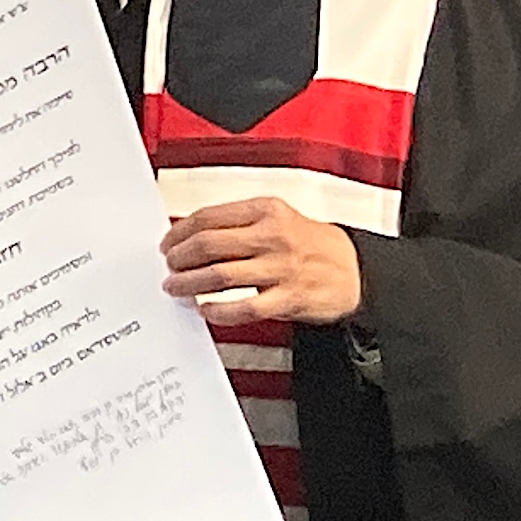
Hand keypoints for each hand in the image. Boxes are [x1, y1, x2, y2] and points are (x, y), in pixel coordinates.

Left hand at [158, 197, 362, 326]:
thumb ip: (237, 222)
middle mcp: (272, 236)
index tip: (168, 243)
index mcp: (266, 210)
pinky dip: (219, 310)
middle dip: (180, 258)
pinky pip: (245, 307)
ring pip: (221, 275)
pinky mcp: (288, 298)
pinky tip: (206, 309)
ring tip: (176, 287)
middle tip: (169, 266)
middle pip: (209, 244)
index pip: (209, 216)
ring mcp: (281, 268)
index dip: (180, 231)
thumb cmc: (309, 244)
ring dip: (190, 283)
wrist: (353, 270)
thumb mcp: (276, 217)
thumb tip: (189, 234)